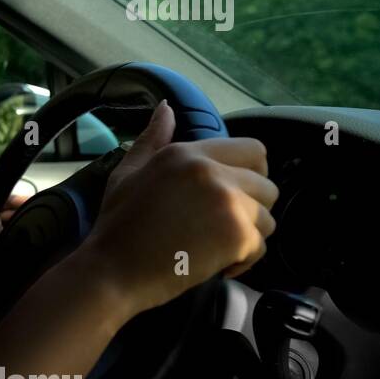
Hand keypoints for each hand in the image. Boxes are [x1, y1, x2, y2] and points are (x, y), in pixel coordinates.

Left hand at [0, 193, 29, 253]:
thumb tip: (2, 225)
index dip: (15, 200)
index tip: (33, 202)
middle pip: (3, 214)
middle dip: (17, 216)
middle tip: (36, 221)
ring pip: (1, 230)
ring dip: (12, 231)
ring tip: (29, 234)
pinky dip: (4, 246)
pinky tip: (14, 249)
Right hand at [80, 100, 278, 317]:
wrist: (112, 271)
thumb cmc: (117, 225)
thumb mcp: (127, 173)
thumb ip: (152, 139)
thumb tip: (166, 107)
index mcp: (187, 153)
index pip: (254, 150)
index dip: (251, 175)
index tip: (232, 195)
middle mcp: (212, 172)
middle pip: (267, 186)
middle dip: (251, 209)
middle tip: (219, 227)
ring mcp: (228, 203)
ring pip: (267, 219)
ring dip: (247, 236)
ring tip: (214, 247)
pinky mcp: (237, 236)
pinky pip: (261, 247)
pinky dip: (242, 261)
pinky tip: (213, 265)